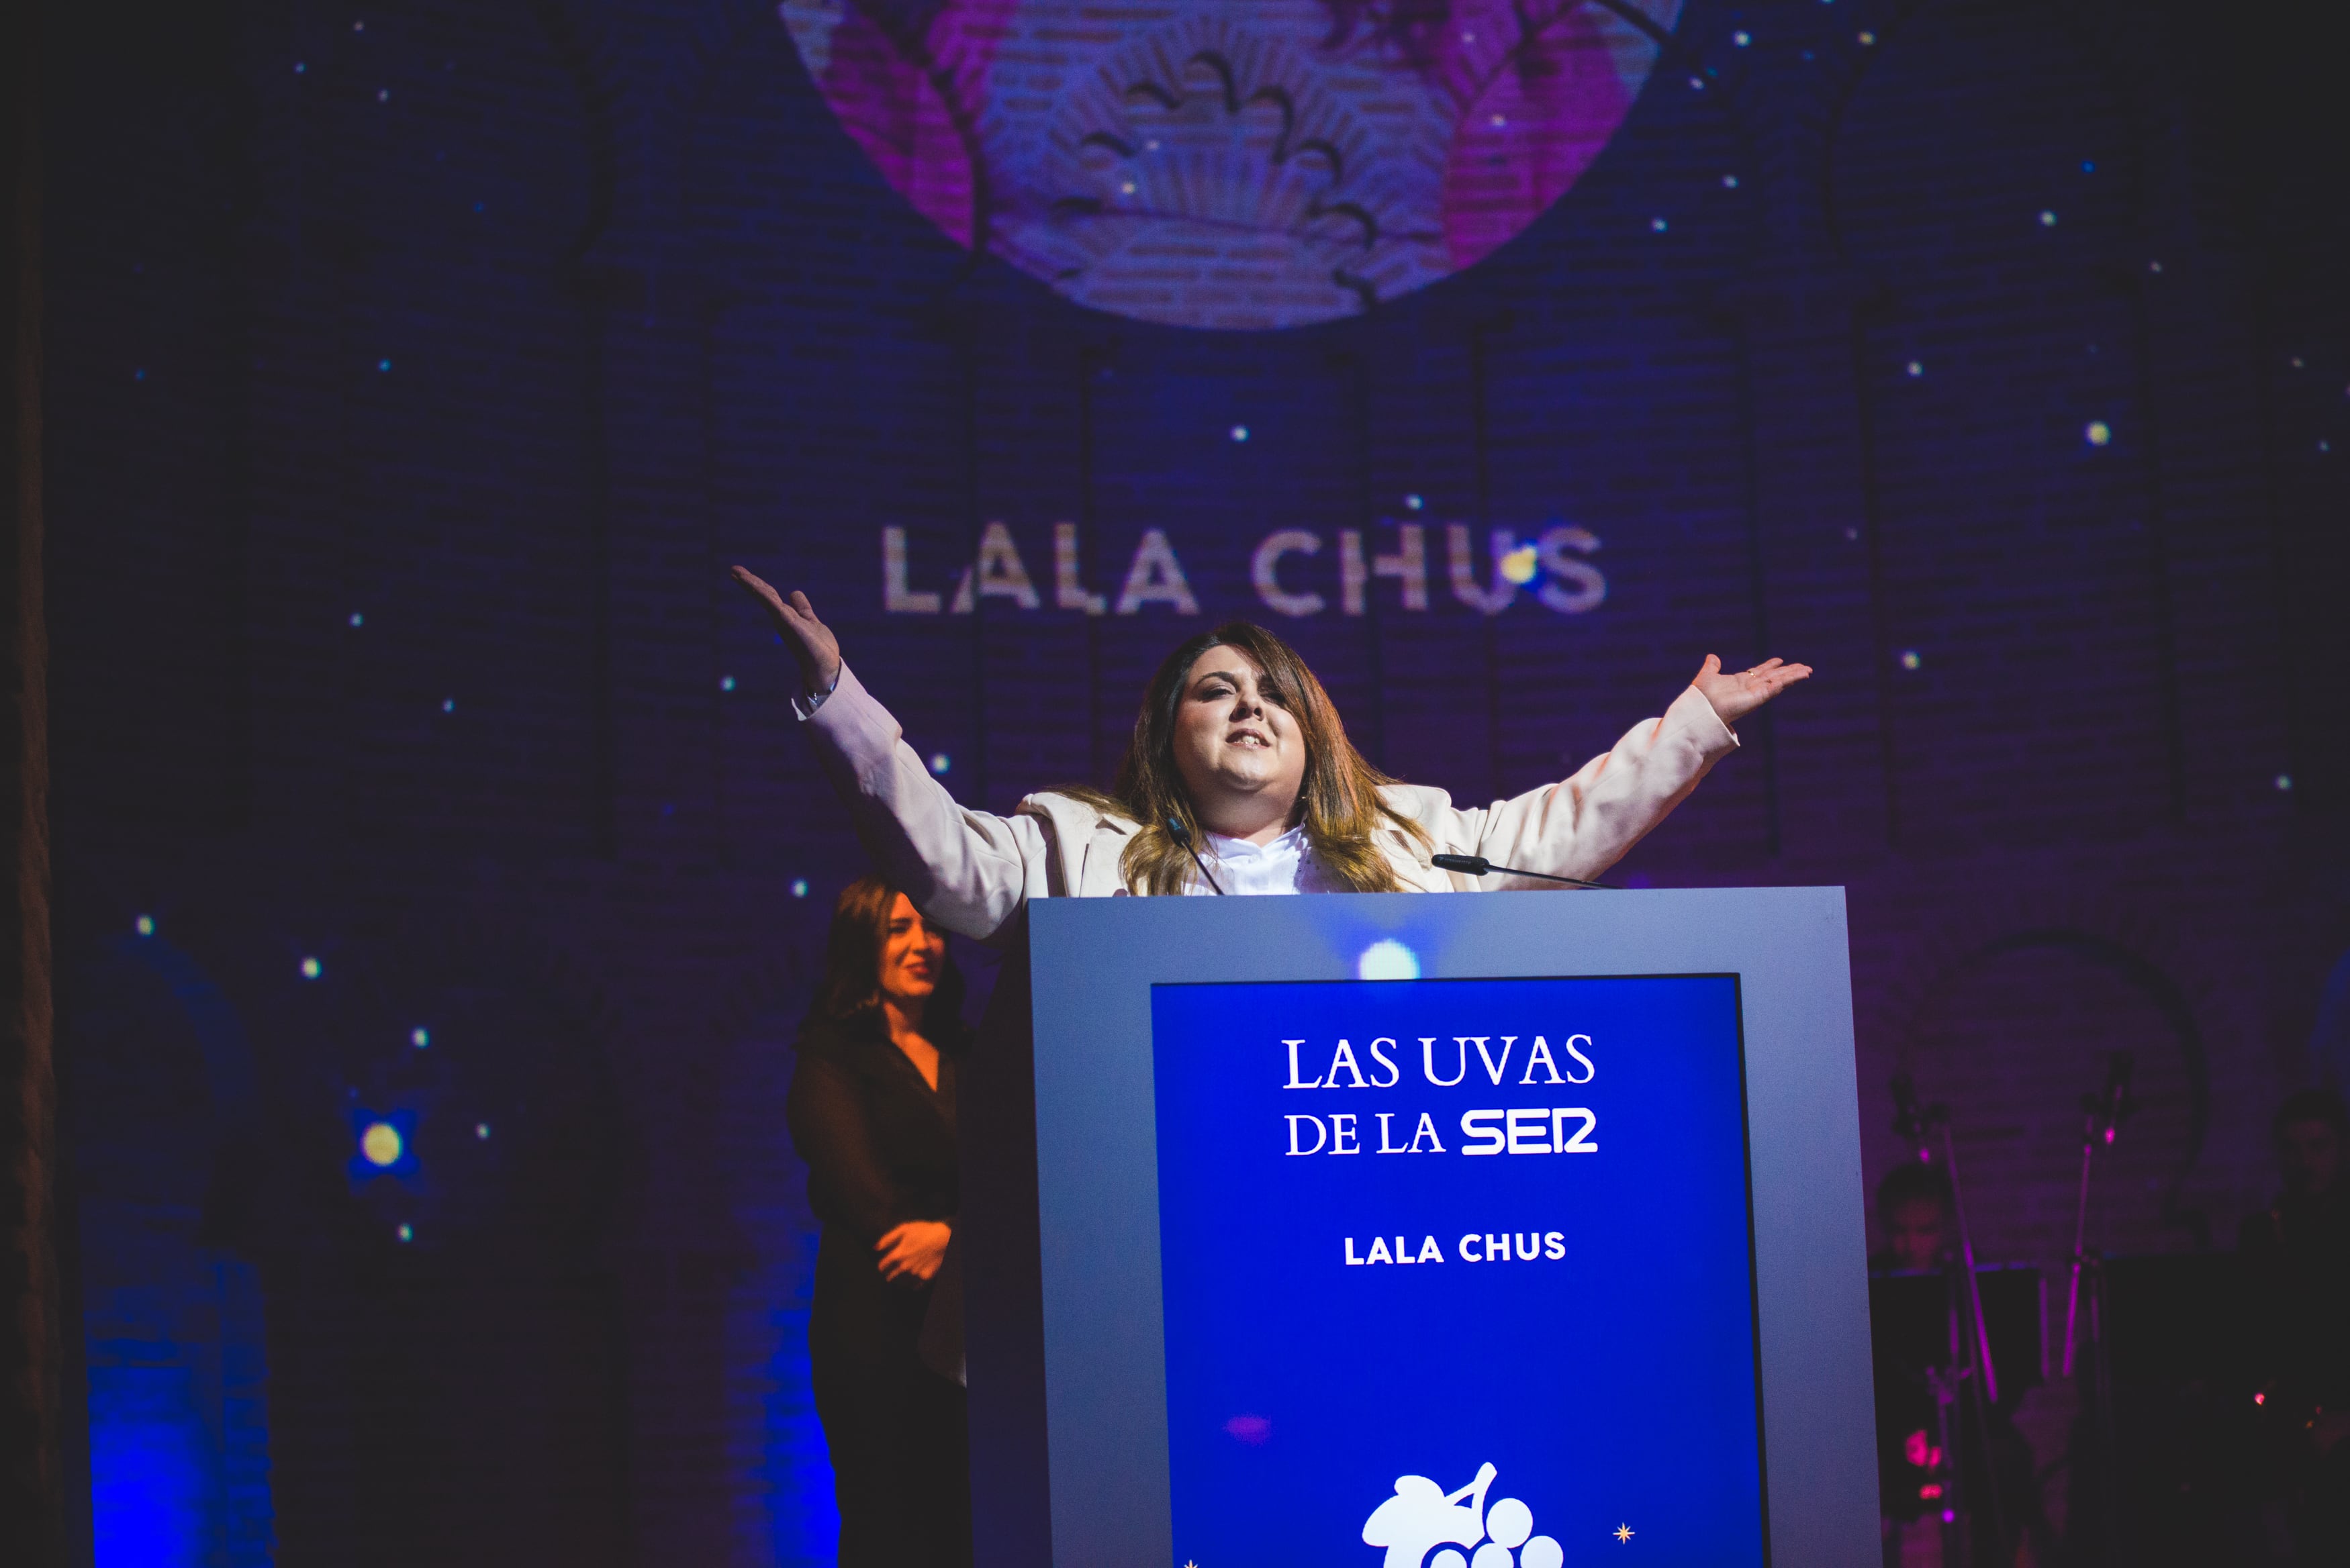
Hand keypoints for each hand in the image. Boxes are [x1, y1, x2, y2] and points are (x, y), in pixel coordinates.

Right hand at [729, 566, 841, 696]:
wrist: (825, 666)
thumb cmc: (818, 647)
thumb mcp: (809, 620)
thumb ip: (802, 608)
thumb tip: (793, 593)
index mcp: (785, 615)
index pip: (768, 594)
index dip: (756, 583)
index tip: (740, 573)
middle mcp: (781, 618)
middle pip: (763, 595)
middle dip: (749, 582)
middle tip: (733, 569)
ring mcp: (784, 621)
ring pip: (766, 598)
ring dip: (753, 586)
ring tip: (738, 574)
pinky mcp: (792, 625)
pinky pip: (777, 607)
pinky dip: (766, 596)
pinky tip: (759, 588)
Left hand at [875, 1219, 951, 1284]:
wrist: (944, 1237)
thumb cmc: (924, 1230)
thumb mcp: (904, 1229)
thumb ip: (888, 1238)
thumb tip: (876, 1248)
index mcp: (898, 1254)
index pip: (883, 1265)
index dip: (881, 1266)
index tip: (882, 1266)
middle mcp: (904, 1266)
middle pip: (891, 1276)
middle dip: (889, 1275)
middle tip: (889, 1274)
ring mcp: (915, 1273)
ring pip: (902, 1282)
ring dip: (899, 1281)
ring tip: (900, 1279)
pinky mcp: (925, 1277)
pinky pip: (915, 1285)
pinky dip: (912, 1285)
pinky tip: (912, 1283)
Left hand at [1691, 654, 1811, 726]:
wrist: (1700, 709)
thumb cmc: (1701, 696)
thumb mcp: (1707, 675)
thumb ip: (1712, 666)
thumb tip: (1713, 657)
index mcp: (1740, 682)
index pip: (1759, 672)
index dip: (1770, 666)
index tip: (1780, 660)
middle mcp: (1750, 688)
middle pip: (1774, 677)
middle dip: (1789, 672)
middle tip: (1804, 667)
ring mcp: (1756, 693)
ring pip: (1779, 682)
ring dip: (1793, 676)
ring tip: (1807, 671)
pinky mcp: (1758, 698)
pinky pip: (1775, 687)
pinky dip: (1787, 681)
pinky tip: (1798, 676)